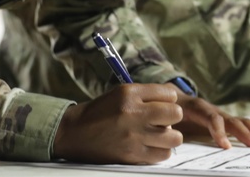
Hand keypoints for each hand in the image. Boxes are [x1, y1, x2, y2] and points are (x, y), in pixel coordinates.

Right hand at [53, 84, 183, 163]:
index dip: (168, 101)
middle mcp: (133, 113)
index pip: (170, 94)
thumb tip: (175, 101)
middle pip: (176, 114)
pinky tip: (150, 147)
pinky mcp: (131, 155)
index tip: (159, 106)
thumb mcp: (122, 93)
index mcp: (130, 93)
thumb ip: (148, 94)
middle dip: (172, 117)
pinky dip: (160, 151)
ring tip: (158, 136)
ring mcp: (133, 136)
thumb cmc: (102, 111)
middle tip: (161, 121)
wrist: (74, 133)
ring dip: (169, 137)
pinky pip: (162, 155)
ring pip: (174, 138)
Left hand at [174, 92, 249, 148]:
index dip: (219, 132)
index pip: (212, 119)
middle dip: (246, 133)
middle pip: (233, 120)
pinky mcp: (226, 120)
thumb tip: (169, 135)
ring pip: (244, 121)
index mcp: (197, 108)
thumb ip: (167, 126)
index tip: (225, 147)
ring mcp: (222, 114)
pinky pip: (245, 124)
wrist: (170, 98)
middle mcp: (214, 110)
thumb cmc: (167, 111)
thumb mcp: (163, 118)